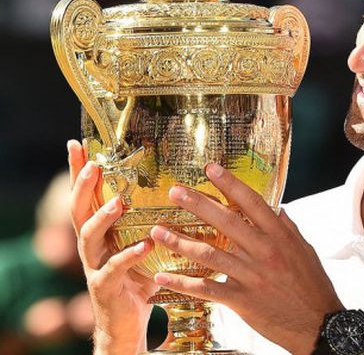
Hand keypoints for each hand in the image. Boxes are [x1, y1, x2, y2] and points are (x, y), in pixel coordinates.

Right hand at [67, 140, 156, 354]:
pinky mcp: (105, 287)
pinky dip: (128, 256)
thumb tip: (186, 190)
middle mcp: (92, 245)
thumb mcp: (145, 243)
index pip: (86, 195)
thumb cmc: (141, 276)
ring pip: (87, 237)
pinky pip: (113, 269)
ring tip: (117, 202)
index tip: (75, 144)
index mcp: (101, 231)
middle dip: (82, 186)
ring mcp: (95, 266)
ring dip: (102, 218)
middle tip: (93, 165)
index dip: (78, 171)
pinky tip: (143, 245)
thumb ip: (155, 221)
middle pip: (78, 210)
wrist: (129, 321)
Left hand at [150, 163, 343, 354]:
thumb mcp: (304, 250)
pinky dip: (182, 283)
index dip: (230, 183)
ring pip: (209, 254)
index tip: (211, 168)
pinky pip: (206, 289)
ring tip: (158, 231)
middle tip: (174, 192)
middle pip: (226, 222)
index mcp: (279, 236)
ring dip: (180, 242)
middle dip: (197, 204)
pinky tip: (162, 277)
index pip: (251, 202)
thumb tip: (276, 208)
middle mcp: (264, 251)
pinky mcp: (241, 299)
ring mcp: (251, 276)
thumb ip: (287, 228)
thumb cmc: (312, 285)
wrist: (319, 323)